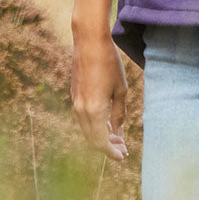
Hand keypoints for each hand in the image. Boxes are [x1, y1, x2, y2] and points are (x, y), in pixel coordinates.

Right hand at [70, 34, 128, 161]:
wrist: (89, 42)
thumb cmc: (109, 63)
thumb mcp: (120, 90)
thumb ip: (118, 114)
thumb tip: (118, 133)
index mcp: (93, 110)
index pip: (100, 142)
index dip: (111, 153)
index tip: (123, 156)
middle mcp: (81, 110)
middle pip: (91, 140)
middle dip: (107, 147)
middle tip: (123, 149)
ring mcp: (76, 102)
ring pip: (87, 129)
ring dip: (101, 136)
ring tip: (117, 136)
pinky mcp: (75, 95)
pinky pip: (84, 118)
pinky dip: (95, 125)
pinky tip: (107, 122)